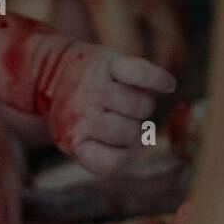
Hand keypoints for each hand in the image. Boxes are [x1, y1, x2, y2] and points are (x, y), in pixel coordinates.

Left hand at [43, 43, 174, 175]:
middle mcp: (83, 111)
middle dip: (130, 128)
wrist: (56, 72)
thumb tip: (137, 143)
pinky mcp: (109, 62)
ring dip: (141, 106)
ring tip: (125, 101)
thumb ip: (102, 158)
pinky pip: (141, 73)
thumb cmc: (75, 114)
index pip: (111, 162)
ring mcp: (96, 86)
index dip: (117, 155)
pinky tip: (168, 86)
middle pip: (132, 132)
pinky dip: (157, 80)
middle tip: (116, 117)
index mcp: (72, 137)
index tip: (107, 144)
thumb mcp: (76, 143)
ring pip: (142, 107)